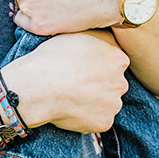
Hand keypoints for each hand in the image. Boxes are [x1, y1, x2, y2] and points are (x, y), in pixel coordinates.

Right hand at [5, 31, 128, 134]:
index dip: (97, 65)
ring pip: (107, 103)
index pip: (115, 63)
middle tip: (77, 83)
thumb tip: (110, 36)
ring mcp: (113, 105)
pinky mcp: (104, 123)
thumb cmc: (53, 57)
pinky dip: (88, 117)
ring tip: (72, 96)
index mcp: (118, 59)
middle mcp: (121, 83)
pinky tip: (72, 109)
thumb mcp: (78, 34)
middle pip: (114, 84)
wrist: (37, 87)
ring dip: (95, 101)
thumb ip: (100, 36)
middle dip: (100, 84)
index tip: (82, 67)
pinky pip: (99, 121)